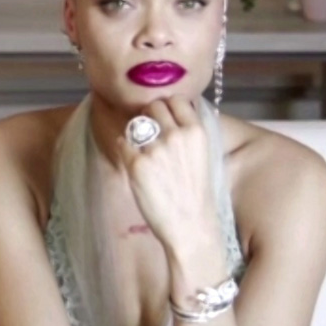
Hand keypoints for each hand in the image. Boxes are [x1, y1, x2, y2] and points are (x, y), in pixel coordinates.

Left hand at [115, 96, 220, 253]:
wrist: (190, 226)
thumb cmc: (196, 193)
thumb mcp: (203, 154)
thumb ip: (187, 132)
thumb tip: (168, 112)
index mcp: (196, 131)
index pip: (176, 100)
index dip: (167, 107)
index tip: (164, 118)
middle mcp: (176, 135)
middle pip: (153, 107)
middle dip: (149, 117)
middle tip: (150, 134)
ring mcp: (155, 149)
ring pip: (135, 124)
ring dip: (136, 133)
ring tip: (142, 151)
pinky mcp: (136, 164)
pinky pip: (122, 143)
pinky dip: (125, 149)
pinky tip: (133, 163)